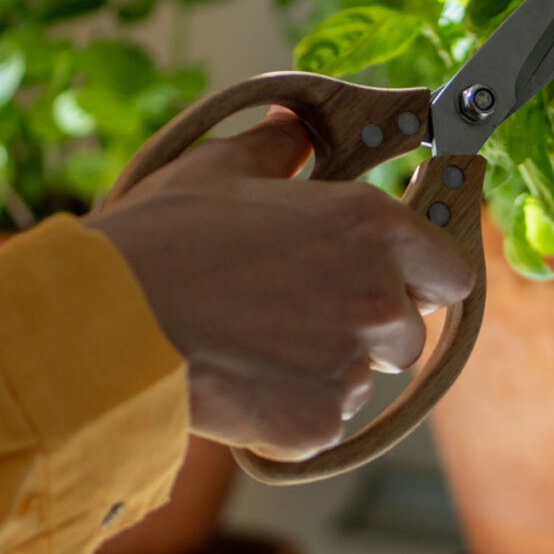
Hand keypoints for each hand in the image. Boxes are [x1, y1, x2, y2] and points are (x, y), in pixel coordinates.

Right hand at [86, 113, 473, 459]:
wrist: (104, 326)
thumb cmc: (159, 242)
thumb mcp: (218, 170)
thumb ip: (277, 150)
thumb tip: (294, 130)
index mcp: (371, 225)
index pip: (449, 269)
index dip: (421, 277)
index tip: (391, 280)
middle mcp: (377, 296)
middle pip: (407, 333)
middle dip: (366, 330)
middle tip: (296, 315)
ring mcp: (351, 365)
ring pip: (361, 380)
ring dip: (324, 372)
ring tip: (253, 347)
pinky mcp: (319, 422)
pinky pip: (321, 423)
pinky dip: (289, 415)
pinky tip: (238, 384)